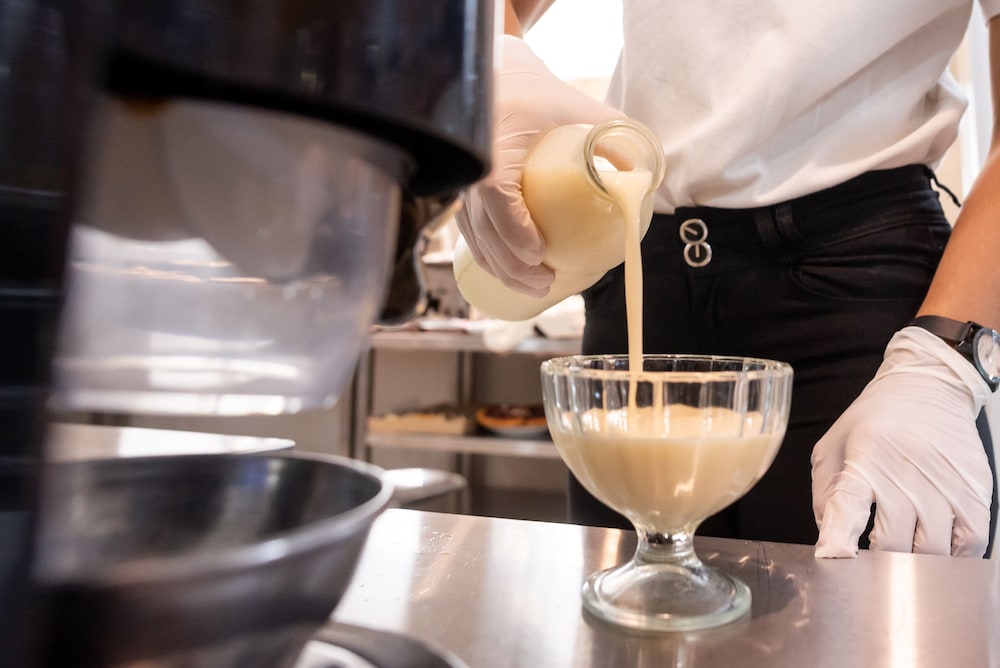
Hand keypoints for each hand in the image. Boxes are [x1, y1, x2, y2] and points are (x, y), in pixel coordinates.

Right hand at [455, 36, 622, 296]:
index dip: (514, 231)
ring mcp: (463, 182)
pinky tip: (510, 272)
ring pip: (474, 237)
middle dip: (512, 266)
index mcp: (494, 148)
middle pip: (484, 230)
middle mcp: (471, 169)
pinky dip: (489, 256)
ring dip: (501, 268)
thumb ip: (614, 136)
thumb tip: (642, 180)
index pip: (496, 197)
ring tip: (535, 287)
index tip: (539, 253)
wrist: (496, 78)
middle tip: (545, 284)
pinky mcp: (462, 191)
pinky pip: (470, 232)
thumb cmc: (538, 93)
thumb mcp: (578, 108)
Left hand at [811, 326, 993, 557]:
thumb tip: (829, 541)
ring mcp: (945, 482)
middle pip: (892, 542)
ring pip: (932, 551)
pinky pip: (971, 543)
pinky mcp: (976, 490)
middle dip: (878, 560)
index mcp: (864, 457)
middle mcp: (905, 470)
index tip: (833, 557)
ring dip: (916, 562)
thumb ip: (825, 494)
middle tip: (872, 557)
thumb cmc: (875, 419)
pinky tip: (938, 547)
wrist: (929, 386)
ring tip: (904, 550)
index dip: (838, 538)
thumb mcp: (834, 445)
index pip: (847, 506)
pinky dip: (954, 557)